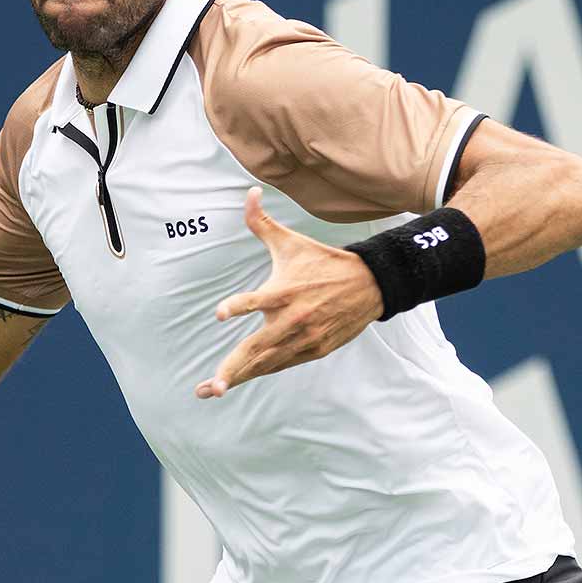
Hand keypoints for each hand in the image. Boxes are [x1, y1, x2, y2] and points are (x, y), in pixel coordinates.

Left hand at [196, 188, 384, 398]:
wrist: (370, 285)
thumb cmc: (323, 262)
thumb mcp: (291, 242)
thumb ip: (262, 222)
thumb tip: (249, 193)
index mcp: (283, 291)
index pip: (256, 300)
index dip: (238, 306)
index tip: (220, 313)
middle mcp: (292, 319)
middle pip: (257, 349)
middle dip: (232, 370)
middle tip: (211, 387)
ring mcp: (304, 339)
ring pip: (266, 363)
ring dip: (240, 377)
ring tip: (214, 390)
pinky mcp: (314, 350)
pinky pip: (282, 365)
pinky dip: (262, 371)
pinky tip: (241, 379)